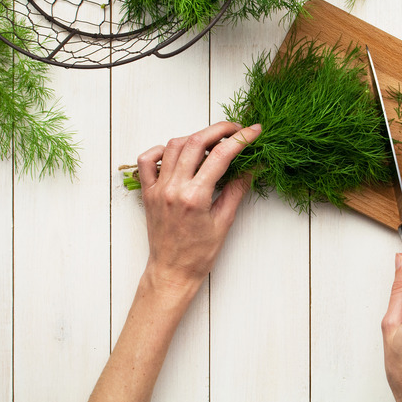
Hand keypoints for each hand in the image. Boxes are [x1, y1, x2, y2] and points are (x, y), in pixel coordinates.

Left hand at [136, 121, 260, 302]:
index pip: (221, 156)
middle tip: (236, 129)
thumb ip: (237, 189)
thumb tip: (252, 165)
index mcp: (195, 197)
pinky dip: (162, 150)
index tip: (254, 131)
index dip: (240, 139)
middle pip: (196, 142)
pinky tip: (178, 153)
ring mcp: (157, 188)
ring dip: (195, 137)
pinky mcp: (147, 192)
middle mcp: (173, 188)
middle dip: (219, 129)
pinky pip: (147, 160)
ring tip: (212, 142)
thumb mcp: (224, 221)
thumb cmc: (199, 254)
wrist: (172, 271)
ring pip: (173, 145)